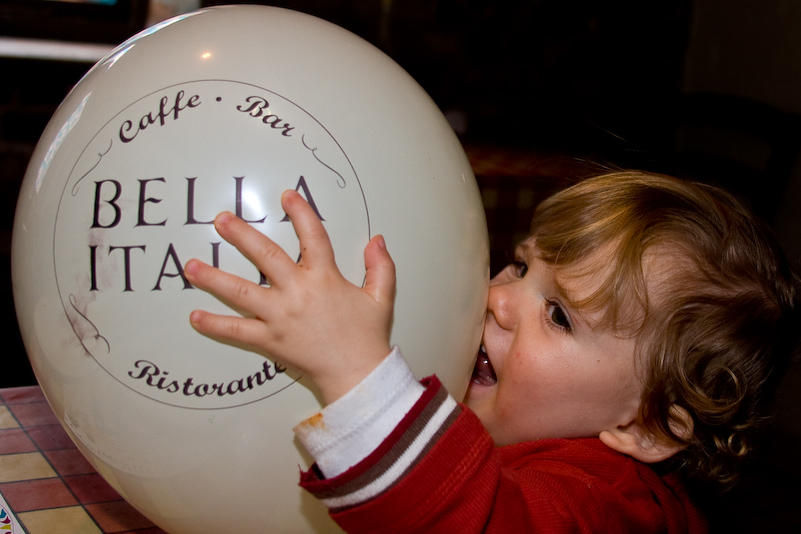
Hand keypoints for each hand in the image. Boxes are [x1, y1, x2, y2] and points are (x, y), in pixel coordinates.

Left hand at [184, 190, 395, 404]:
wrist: (358, 374)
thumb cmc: (367, 337)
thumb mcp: (382, 297)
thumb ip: (381, 266)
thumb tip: (376, 240)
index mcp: (325, 278)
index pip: (312, 236)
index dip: (300, 213)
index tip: (287, 196)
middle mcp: (298, 292)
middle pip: (264, 256)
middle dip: (241, 235)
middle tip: (221, 220)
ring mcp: (280, 316)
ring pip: (241, 292)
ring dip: (214, 277)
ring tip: (191, 265)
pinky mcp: (270, 340)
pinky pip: (237, 331)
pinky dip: (215, 324)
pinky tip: (195, 316)